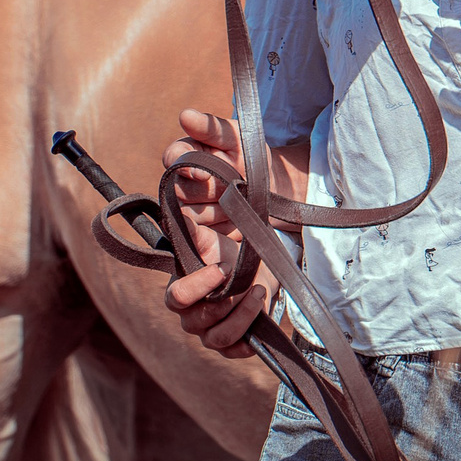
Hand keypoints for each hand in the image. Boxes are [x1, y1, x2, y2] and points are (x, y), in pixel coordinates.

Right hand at [163, 108, 269, 357]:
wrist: (293, 205)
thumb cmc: (258, 181)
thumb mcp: (240, 149)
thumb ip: (213, 131)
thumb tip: (184, 116)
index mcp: (189, 239)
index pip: (167, 256)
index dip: (186, 253)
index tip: (209, 237)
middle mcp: (197, 274)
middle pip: (174, 301)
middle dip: (195, 292)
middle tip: (224, 274)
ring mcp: (214, 301)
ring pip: (198, 328)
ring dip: (225, 315)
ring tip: (255, 291)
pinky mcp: (236, 321)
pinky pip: (225, 344)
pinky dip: (241, 333)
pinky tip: (262, 304)